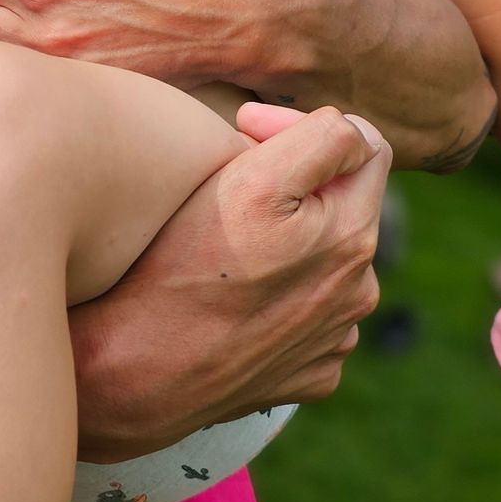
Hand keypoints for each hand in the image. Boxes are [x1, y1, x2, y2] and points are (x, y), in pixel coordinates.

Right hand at [71, 107, 388, 457]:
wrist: (136, 373)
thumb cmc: (183, 268)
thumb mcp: (252, 180)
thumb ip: (324, 139)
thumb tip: (352, 137)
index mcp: (354, 236)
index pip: (364, 145)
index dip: (300, 124)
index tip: (244, 130)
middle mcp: (358, 292)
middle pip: (341, 204)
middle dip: (294, 184)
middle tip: (226, 185)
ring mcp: (334, 340)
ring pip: (322, 261)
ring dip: (288, 242)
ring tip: (224, 247)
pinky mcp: (309, 377)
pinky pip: (305, 315)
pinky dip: (278, 297)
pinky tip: (232, 298)